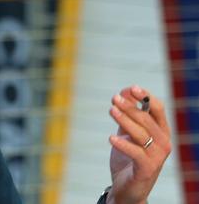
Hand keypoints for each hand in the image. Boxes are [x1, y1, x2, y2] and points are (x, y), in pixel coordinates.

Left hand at [106, 85, 171, 203]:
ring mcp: (157, 156)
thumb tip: (122, 92)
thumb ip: (127, 114)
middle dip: (130, 107)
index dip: (146, 96)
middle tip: (114, 99)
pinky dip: (124, 145)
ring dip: (125, 121)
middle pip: (147, 119)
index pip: (157, 108)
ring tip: (111, 110)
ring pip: (141, 133)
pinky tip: (111, 138)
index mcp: (161, 130)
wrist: (127, 187)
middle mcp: (163, 142)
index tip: (131, 88)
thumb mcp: (127, 132)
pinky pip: (136, 153)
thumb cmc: (129, 157)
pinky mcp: (147, 169)